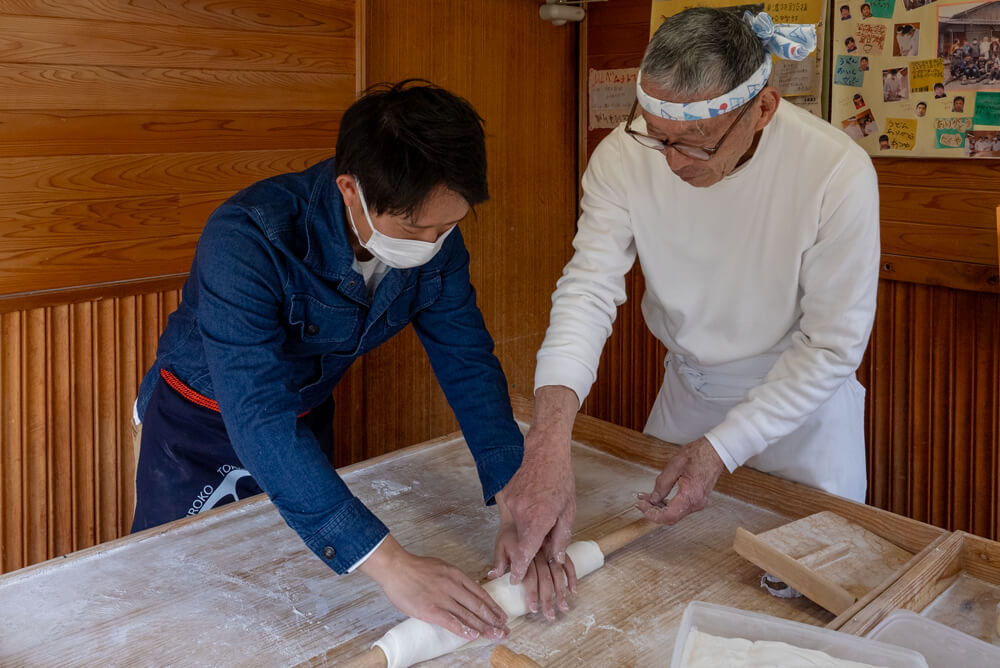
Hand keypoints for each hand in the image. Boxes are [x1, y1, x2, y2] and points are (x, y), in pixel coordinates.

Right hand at [359, 535, 508, 640]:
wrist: (396, 568)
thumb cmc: (415, 568)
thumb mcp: (441, 567)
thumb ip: (454, 578)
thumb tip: (467, 587)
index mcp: (456, 575)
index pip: (480, 593)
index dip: (493, 606)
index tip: (501, 615)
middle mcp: (453, 586)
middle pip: (478, 606)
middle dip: (493, 619)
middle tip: (504, 629)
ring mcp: (443, 599)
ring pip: (468, 615)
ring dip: (483, 627)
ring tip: (495, 635)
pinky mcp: (431, 610)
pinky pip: (451, 622)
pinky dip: (464, 630)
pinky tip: (473, 636)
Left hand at [491, 494, 576, 619]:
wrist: (524, 506)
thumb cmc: (510, 530)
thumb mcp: (500, 544)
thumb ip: (498, 561)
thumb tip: (492, 577)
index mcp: (525, 553)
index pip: (529, 577)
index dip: (531, 593)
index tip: (532, 608)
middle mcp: (541, 552)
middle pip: (546, 579)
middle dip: (548, 598)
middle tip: (549, 615)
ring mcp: (552, 548)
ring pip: (558, 573)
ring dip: (561, 592)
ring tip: (563, 608)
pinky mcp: (559, 546)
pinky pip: (568, 562)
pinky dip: (571, 576)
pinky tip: (573, 590)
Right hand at [492, 386, 577, 584]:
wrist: (545, 451)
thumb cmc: (561, 480)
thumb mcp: (568, 511)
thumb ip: (561, 537)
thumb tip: (555, 559)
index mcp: (538, 519)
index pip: (525, 552)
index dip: (519, 568)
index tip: (515, 579)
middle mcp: (521, 513)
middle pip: (519, 541)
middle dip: (524, 550)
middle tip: (528, 552)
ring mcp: (511, 504)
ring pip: (515, 528)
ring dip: (524, 530)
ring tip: (538, 515)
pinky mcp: (506, 496)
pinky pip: (511, 514)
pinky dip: (520, 517)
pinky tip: (532, 503)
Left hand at [635, 436, 724, 524]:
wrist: (716, 451)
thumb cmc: (698, 455)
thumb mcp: (674, 467)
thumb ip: (661, 485)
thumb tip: (652, 499)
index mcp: (690, 495)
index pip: (668, 516)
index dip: (651, 514)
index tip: (641, 506)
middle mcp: (697, 503)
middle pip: (671, 517)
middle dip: (653, 511)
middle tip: (640, 501)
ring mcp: (699, 503)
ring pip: (675, 514)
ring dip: (659, 508)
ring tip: (646, 498)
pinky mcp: (698, 500)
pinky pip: (681, 508)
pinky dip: (668, 505)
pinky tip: (659, 498)